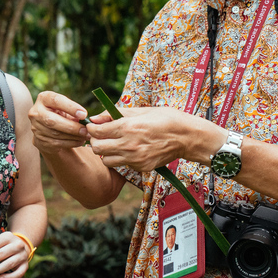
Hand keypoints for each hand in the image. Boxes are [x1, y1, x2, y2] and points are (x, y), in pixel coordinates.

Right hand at [28, 91, 89, 154]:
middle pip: (52, 121)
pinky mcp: (39, 140)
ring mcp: (36, 128)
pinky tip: (80, 141)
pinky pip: (57, 143)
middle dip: (72, 126)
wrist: (45, 127)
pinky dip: (71, 143)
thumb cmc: (59, 113)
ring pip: (55, 134)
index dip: (70, 107)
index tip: (84, 114)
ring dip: (74, 136)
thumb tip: (84, 118)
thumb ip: (72, 111)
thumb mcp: (64, 108)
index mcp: (43, 99)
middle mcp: (36, 112)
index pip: (56, 101)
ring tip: (86, 136)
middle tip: (86, 130)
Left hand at [88, 106, 220, 171]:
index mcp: (128, 127)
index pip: (96, 131)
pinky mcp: (141, 167)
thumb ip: (115, 114)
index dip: (91, 128)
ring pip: (106, 160)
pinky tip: (130, 149)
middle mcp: (129, 145)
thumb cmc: (166, 119)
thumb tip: (96, 117)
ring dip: (106, 152)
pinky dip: (121, 158)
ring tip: (114, 144)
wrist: (187, 137)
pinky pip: (122, 164)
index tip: (93, 125)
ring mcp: (135, 158)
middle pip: (96, 148)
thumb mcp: (141, 110)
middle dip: (95, 140)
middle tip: (101, 135)